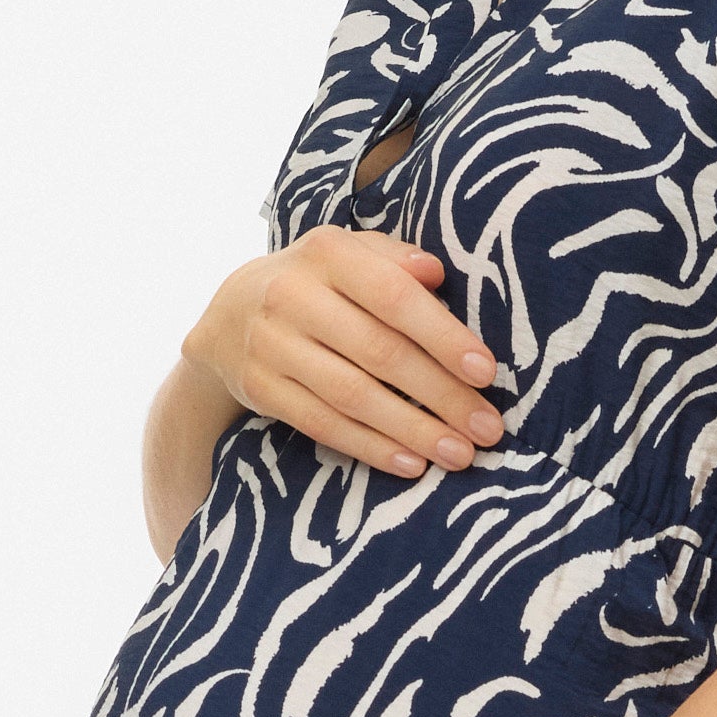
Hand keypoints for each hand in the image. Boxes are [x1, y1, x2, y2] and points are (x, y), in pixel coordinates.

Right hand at [186, 227, 505, 481]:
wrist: (228, 313)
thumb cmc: (318, 282)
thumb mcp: (351, 255)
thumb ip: (394, 260)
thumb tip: (437, 274)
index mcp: (326, 252)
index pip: (393, 296)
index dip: (442, 336)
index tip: (486, 372)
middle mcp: (292, 295)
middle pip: (379, 352)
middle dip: (441, 395)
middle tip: (487, 428)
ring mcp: (270, 344)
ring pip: (352, 396)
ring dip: (413, 430)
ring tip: (460, 454)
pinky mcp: (259, 388)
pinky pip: (322, 424)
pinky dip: (370, 448)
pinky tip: (410, 464)